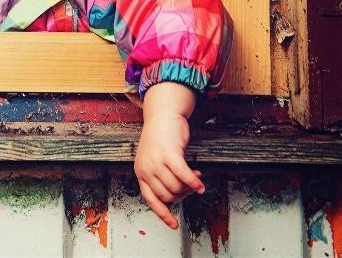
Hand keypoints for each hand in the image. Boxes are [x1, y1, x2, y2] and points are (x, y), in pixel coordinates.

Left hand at [134, 82, 203, 228]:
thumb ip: (161, 177)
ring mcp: (156, 161)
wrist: (162, 116)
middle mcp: (146, 169)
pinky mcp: (169, 154)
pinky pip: (183, 175)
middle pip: (168, 195)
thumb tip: (179, 194)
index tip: (174, 224)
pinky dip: (193, 182)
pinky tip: (201, 184)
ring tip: (196, 176)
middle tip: (191, 185)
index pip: (151, 200)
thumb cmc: (161, 139)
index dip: (163, 214)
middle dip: (183, 194)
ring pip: (176, 187)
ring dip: (189, 186)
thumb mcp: (155, 161)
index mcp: (141, 173)